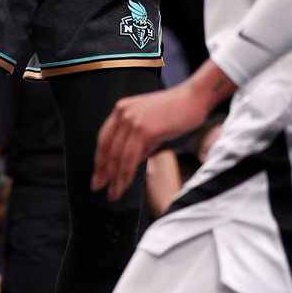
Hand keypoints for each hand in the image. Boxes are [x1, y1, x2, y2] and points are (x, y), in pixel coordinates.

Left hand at [91, 81, 210, 200]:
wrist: (193, 98)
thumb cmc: (176, 111)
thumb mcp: (150, 125)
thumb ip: (138, 142)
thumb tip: (130, 164)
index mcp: (123, 109)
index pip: (104, 138)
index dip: (99, 160)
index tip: (98, 176)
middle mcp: (124, 113)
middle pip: (107, 149)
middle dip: (103, 172)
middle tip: (100, 188)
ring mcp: (133, 120)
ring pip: (117, 156)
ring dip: (115, 178)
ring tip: (114, 193)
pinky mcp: (144, 129)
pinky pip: (130, 157)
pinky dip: (126, 174)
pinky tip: (125, 184)